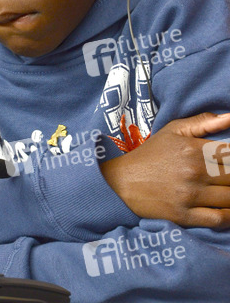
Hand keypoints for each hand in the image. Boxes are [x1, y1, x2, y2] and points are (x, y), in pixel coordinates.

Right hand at [100, 112, 229, 228]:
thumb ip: (204, 122)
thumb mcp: (174, 130)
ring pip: (229, 198)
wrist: (122, 181)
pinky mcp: (184, 215)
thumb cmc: (151, 153)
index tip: (229, 161)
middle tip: (227, 177)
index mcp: (193, 149)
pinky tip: (229, 210)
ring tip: (226, 189)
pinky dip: (229, 216)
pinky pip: (218, 219)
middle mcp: (194, 171)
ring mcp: (189, 195)